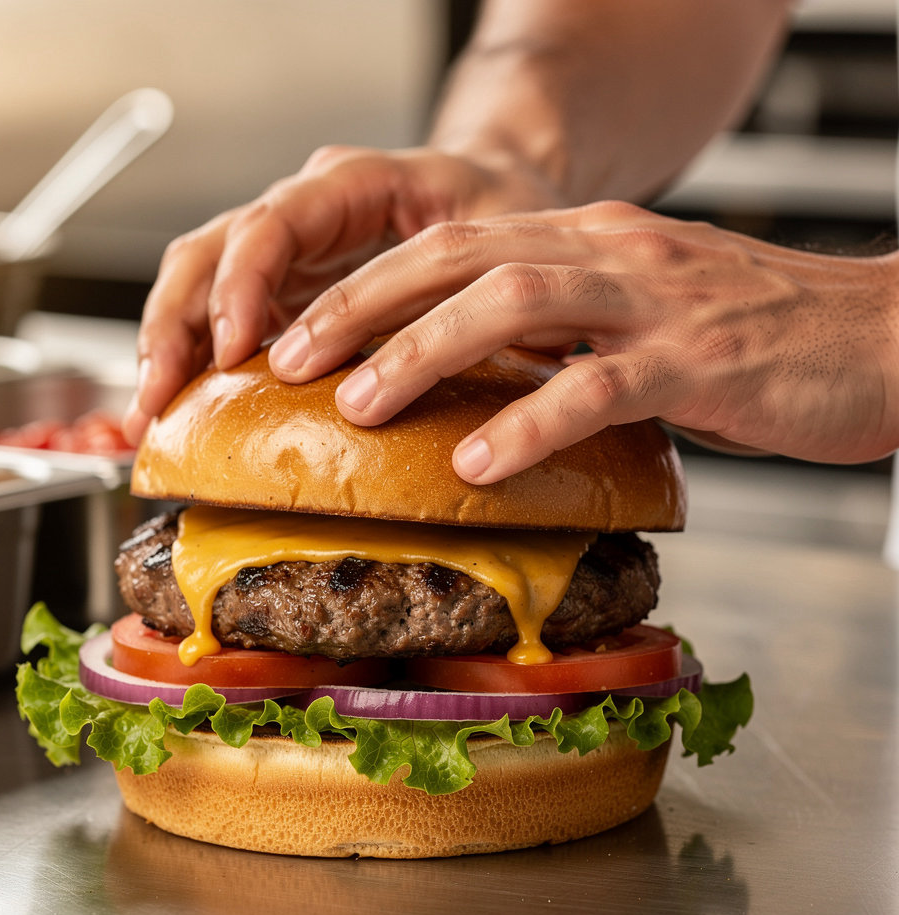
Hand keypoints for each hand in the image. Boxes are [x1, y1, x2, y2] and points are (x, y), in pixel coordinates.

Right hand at [122, 145, 559, 443]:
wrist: (494, 192)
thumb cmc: (496, 208)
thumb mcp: (497, 245)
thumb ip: (463, 293)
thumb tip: (440, 368)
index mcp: (354, 183)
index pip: (274, 222)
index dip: (243, 285)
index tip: (233, 347)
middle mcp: (306, 210)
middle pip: (211, 251)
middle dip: (176, 325)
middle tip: (163, 395)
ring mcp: (287, 250)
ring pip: (199, 282)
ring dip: (169, 348)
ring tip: (151, 413)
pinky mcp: (283, 288)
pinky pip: (219, 315)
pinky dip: (194, 361)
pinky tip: (181, 406)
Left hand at [264, 201, 898, 480]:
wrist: (880, 336)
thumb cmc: (750, 338)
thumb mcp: (639, 316)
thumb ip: (562, 335)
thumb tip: (479, 386)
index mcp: (588, 240)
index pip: (452, 244)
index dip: (366, 285)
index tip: (299, 332)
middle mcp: (610, 251)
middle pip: (459, 258)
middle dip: (363, 307)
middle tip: (288, 359)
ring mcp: (654, 299)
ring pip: (514, 304)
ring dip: (423, 352)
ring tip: (360, 405)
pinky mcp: (699, 357)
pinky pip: (599, 385)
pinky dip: (531, 419)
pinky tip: (480, 461)